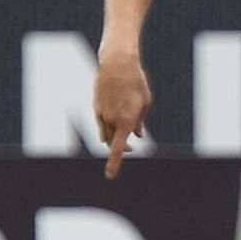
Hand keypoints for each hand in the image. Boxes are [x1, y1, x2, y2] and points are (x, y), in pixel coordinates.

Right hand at [94, 52, 151, 179]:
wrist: (117, 64)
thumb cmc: (136, 83)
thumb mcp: (145, 103)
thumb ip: (139, 122)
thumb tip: (137, 136)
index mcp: (125, 121)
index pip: (117, 148)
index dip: (114, 163)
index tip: (110, 176)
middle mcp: (110, 120)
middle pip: (112, 142)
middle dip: (120, 147)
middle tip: (130, 148)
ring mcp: (101, 113)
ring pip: (104, 133)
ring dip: (113, 136)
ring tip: (124, 131)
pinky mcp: (95, 106)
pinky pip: (101, 123)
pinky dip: (108, 125)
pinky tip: (116, 118)